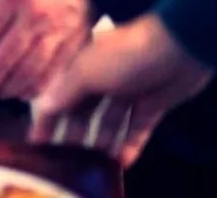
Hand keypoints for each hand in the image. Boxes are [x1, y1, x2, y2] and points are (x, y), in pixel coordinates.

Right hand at [30, 15, 214, 166]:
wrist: (178, 47)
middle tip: (65, 161)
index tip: (37, 144)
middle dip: (72, 135)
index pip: (57, 97)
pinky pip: (134, 130)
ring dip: (99, 144)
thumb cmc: (124, 56)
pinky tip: (120, 164)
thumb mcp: (86, 72)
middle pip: (81, 112)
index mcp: (82, 68)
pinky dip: (128, 146)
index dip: (46, 120)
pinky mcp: (150, 105)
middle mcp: (101, 80)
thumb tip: (42, 107)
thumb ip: (65, 92)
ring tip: (91, 167)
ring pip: (107, 124)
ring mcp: (127, 94)